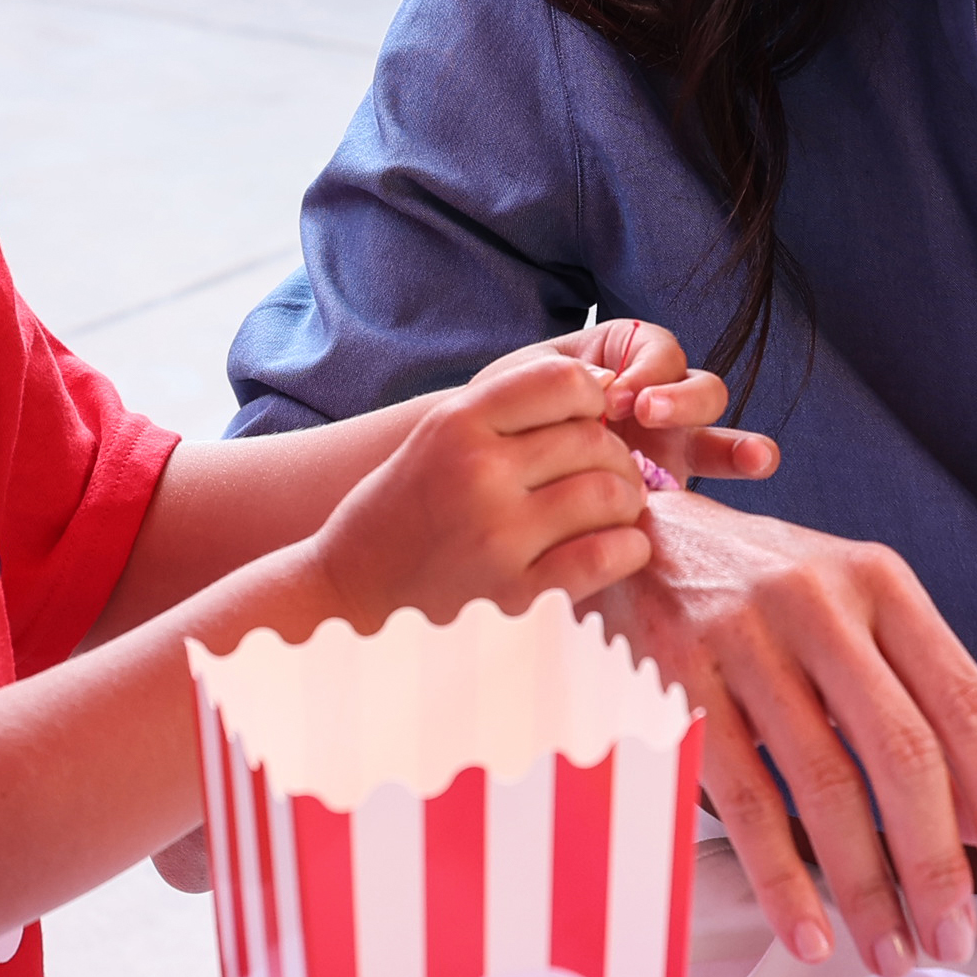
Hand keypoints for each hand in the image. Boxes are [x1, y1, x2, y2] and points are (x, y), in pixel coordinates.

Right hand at [306, 352, 652, 627]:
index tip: (591, 422)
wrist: (349, 595)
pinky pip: (606, 556)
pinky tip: (619, 550)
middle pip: (595, 441)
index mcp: (457, 424)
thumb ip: (506, 416)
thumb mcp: (435, 442)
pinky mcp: (517, 594)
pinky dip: (627, 549)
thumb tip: (604, 388)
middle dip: (617, 458)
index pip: (564, 381)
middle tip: (613, 477)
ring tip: (615, 514)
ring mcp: (499, 536)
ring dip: (627, 504)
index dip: (594, 399)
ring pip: (609, 495)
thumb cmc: (400, 515)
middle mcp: (479, 472)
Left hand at [499, 318, 777, 488]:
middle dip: (682, 401)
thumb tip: (604, 385)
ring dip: (739, 442)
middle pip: (700, 389)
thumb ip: (563, 377)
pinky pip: (713, 472)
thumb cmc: (507, 411)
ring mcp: (672, 443)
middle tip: (648, 414)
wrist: (492, 467)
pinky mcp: (673, 485)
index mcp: (626, 358)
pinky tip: (760, 468)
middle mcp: (659, 397)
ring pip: (718, 431)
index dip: (646, 371)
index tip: (615, 396)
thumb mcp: (526, 379)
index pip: (658, 351)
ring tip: (754, 458)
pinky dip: (741, 464)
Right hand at [594, 495, 976, 976]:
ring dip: (864, 884)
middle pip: (904, 751)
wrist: (629, 535)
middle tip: (954, 939)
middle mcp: (819, 602)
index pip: (968, 705)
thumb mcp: (844, 608)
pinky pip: (741, 795)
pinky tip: (807, 929)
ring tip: (889, 950)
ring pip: (823, 782)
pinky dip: (779, 876)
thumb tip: (973, 824)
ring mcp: (743, 636)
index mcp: (880, 584)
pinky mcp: (678, 676)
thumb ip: (908, 693)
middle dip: (937, 864)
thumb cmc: (754, 587)